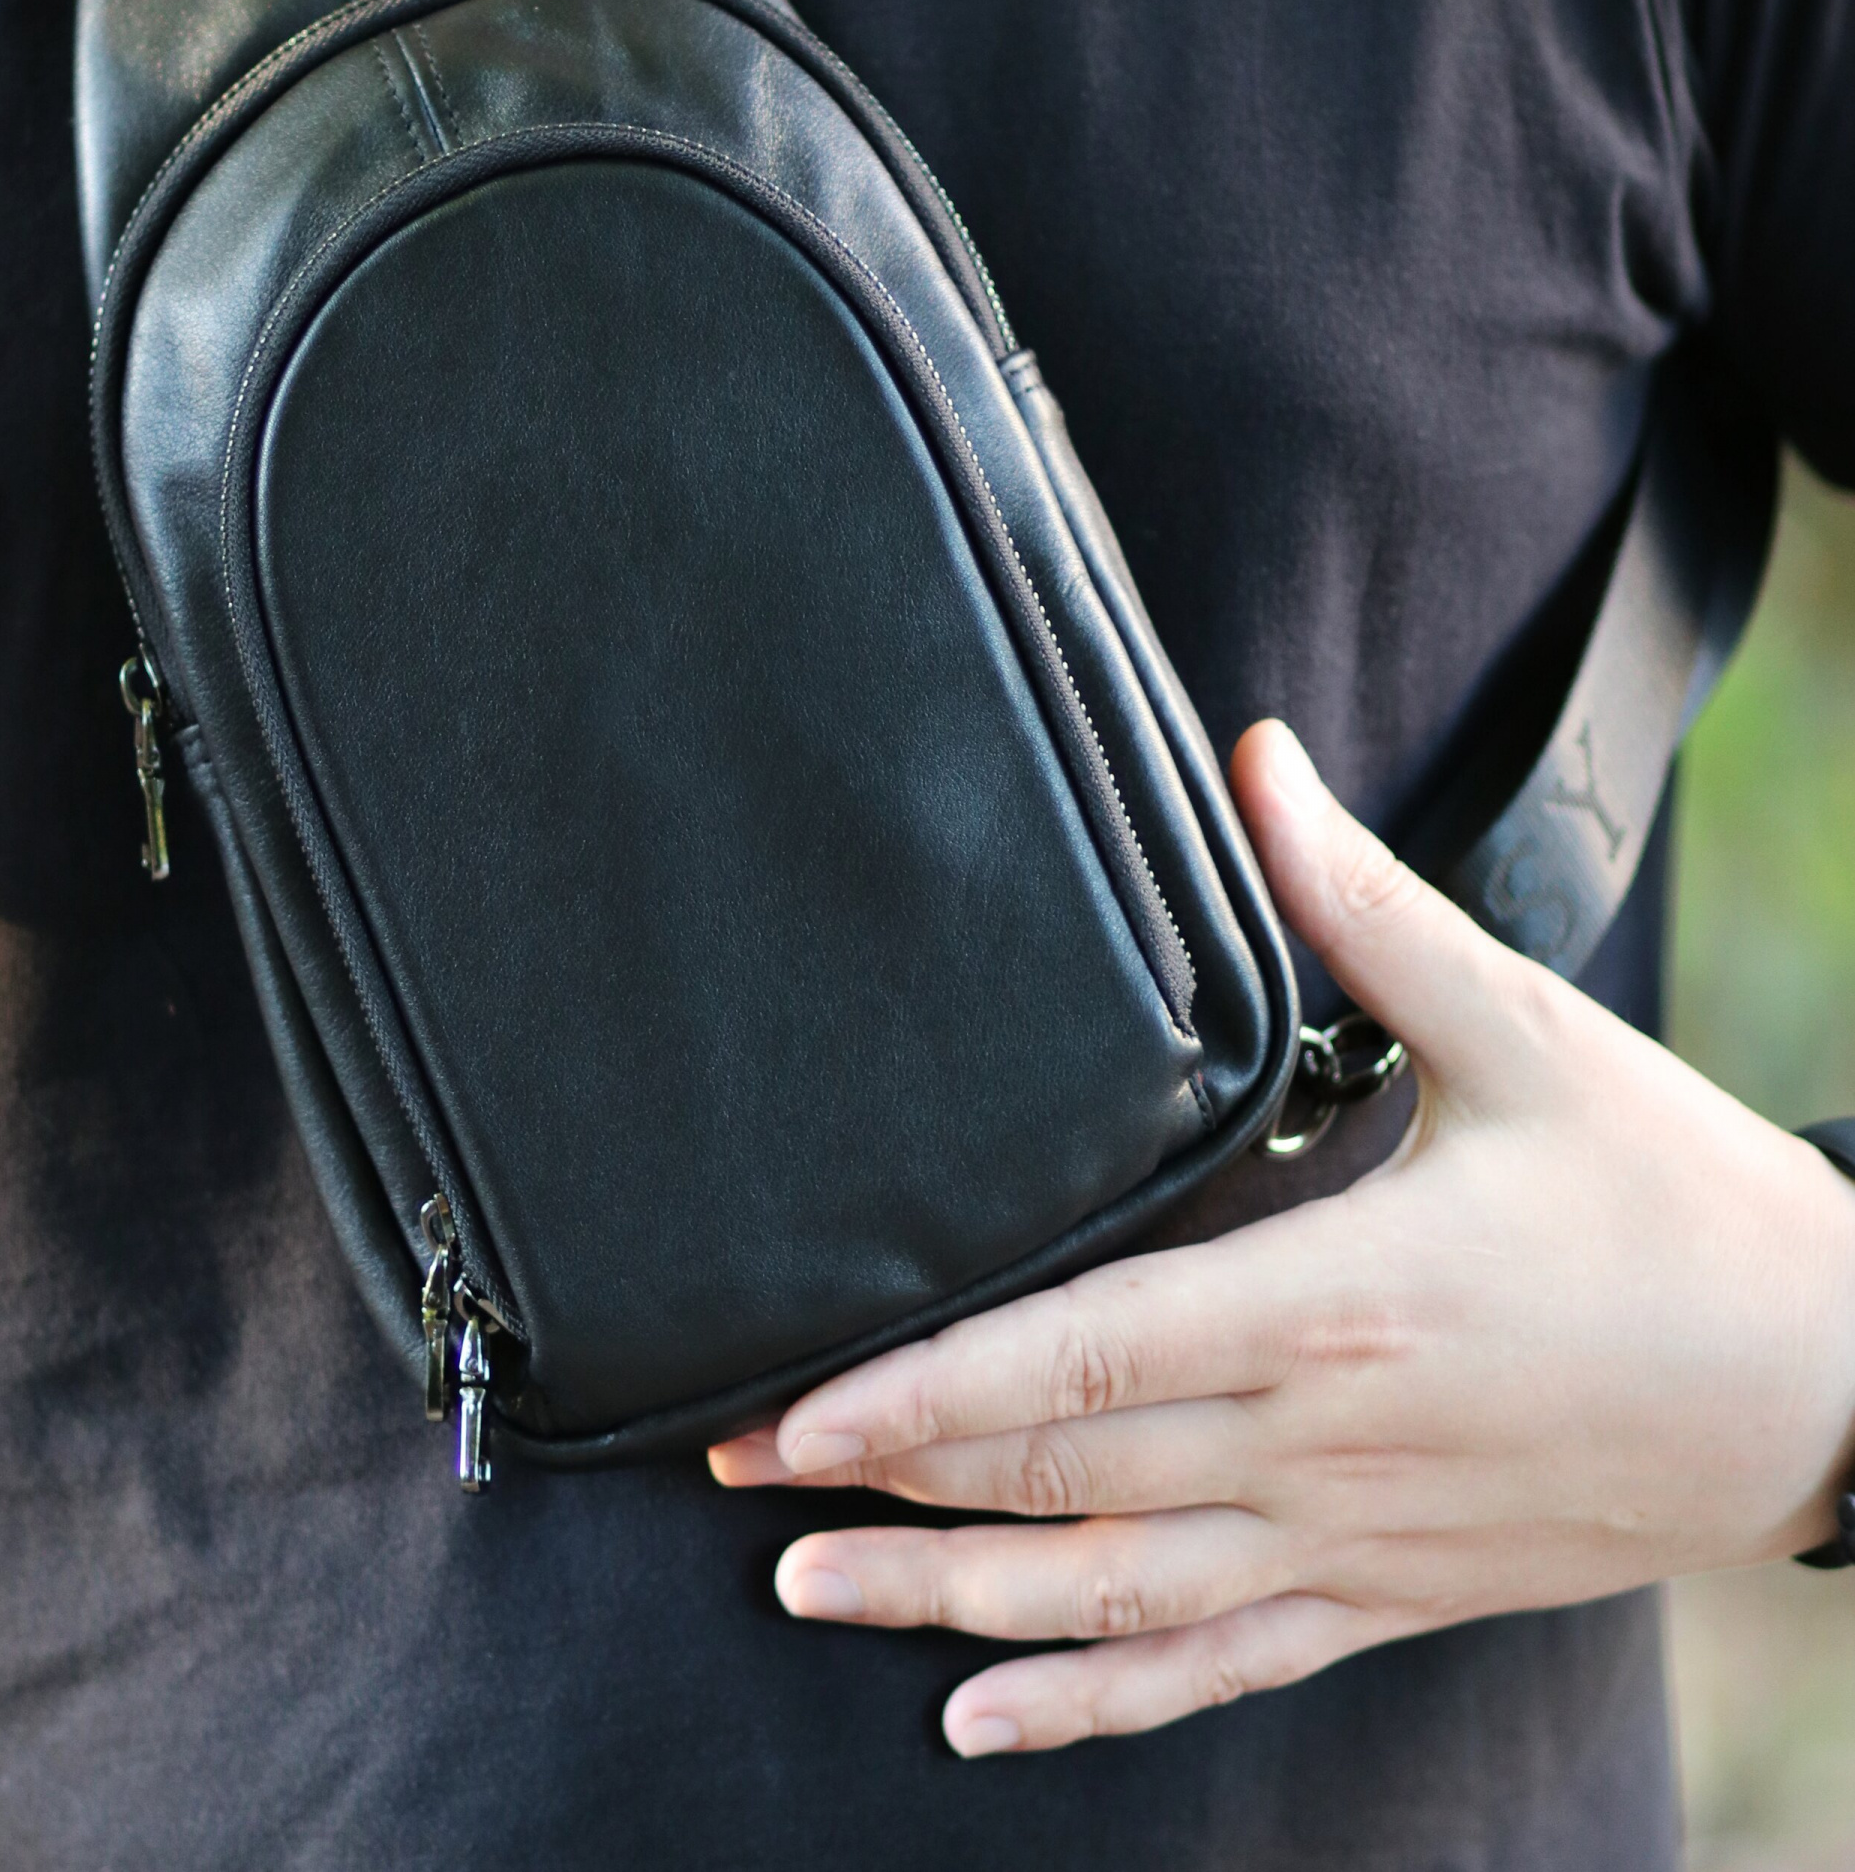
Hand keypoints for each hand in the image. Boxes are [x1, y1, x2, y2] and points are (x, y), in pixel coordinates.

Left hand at [710, 720, 1854, 1755]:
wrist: (1831, 1383)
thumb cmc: (1677, 1201)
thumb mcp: (1527, 1033)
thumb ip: (1367, 906)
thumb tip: (1257, 759)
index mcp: (1339, 1298)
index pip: (1085, 1358)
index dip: (925, 1391)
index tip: (795, 1410)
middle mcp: (1322, 1442)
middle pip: (1060, 1480)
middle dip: (885, 1484)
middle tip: (735, 1474)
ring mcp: (1352, 1541)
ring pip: (1111, 1596)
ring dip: (947, 1604)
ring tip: (806, 1598)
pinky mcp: (1390, 1594)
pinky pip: (1217, 1669)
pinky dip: (1093, 1701)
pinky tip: (984, 1720)